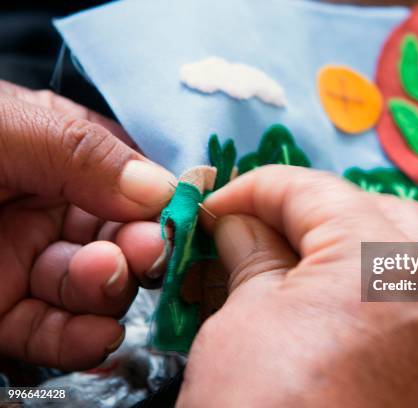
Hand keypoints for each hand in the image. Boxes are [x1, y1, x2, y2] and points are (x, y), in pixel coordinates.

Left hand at [0, 81, 175, 369]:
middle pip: (120, 239)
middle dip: (137, 250)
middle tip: (142, 254)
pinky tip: (97, 333)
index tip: (179, 222)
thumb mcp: (3, 125)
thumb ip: (84, 152)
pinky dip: (79, 337)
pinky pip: (52, 330)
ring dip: (108, 291)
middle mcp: (50, 208)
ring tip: (102, 280)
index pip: (132, 183)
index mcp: (59, 154)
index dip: (160, 204)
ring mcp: (25, 262)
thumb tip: (160, 189)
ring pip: (92, 288)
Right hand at [179, 166, 417, 406]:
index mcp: (379, 265)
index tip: (218, 206)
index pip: (314, 190)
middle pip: (370, 209)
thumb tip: (242, 225)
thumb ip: (251, 257)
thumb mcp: (241, 325)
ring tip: (284, 267)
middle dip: (308, 211)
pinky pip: (407, 297)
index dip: (255, 190)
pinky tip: (320, 305)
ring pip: (397, 249)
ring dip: (339, 245)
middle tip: (255, 231)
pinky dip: (364, 285)